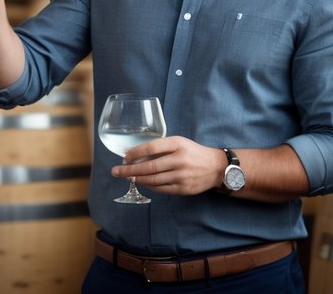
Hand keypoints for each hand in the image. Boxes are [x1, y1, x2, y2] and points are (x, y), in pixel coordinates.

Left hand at [111, 137, 225, 196]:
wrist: (216, 167)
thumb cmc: (193, 152)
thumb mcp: (179, 143)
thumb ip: (161, 147)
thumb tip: (136, 154)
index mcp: (177, 144)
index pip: (152, 147)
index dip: (135, 152)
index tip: (124, 156)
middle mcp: (179, 159)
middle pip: (150, 167)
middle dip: (130, 170)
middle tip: (116, 171)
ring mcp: (182, 176)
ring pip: (153, 179)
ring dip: (137, 179)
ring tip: (127, 177)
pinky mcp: (183, 189)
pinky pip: (161, 188)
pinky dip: (149, 186)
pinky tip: (142, 183)